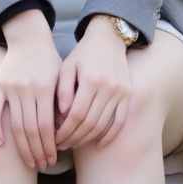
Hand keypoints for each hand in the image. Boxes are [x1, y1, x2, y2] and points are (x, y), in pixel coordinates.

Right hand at [0, 9, 61, 170]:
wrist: (29, 38)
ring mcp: (10, 88)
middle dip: (37, 150)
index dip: (50, 145)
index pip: (47, 125)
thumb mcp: (62, 77)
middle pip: (30, 129)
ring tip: (29, 161)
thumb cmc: (50, 60)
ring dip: (22, 147)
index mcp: (45, 88)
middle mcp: (26, 90)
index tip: (54, 159)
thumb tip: (64, 129)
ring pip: (14, 125)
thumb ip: (63, 101)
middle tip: (42, 165)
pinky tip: (1, 144)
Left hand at [55, 17, 131, 150]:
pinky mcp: (128, 95)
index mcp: (91, 80)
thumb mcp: (67, 66)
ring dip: (88, 138)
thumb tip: (62, 115)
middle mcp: (108, 87)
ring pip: (104, 124)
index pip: (76, 114)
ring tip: (74, 144)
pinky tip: (99, 144)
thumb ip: (63, 89)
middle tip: (62, 145)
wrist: (109, 38)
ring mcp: (121, 92)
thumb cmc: (83, 53)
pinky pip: (120, 121)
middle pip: (90, 122)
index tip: (55, 138)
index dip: (65, 130)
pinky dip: (110, 135)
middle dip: (74, 137)